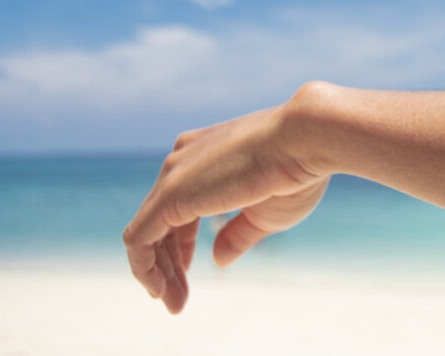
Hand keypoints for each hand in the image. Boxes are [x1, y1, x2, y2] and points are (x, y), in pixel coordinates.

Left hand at [123, 98, 328, 313]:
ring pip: (145, 232)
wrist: (305, 140)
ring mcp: (173, 174)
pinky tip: (159, 290)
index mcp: (204, 157)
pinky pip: (139, 239)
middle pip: (159, 221)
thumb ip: (236, 234)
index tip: (191, 274)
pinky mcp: (170, 195)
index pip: (178, 208)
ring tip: (174, 304)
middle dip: (167, 265)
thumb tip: (217, 259)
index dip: (180, 247)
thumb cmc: (295, 172)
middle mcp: (182, 160)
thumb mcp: (263, 213)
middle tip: (178, 302)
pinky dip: (145, 268)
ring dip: (157, 273)